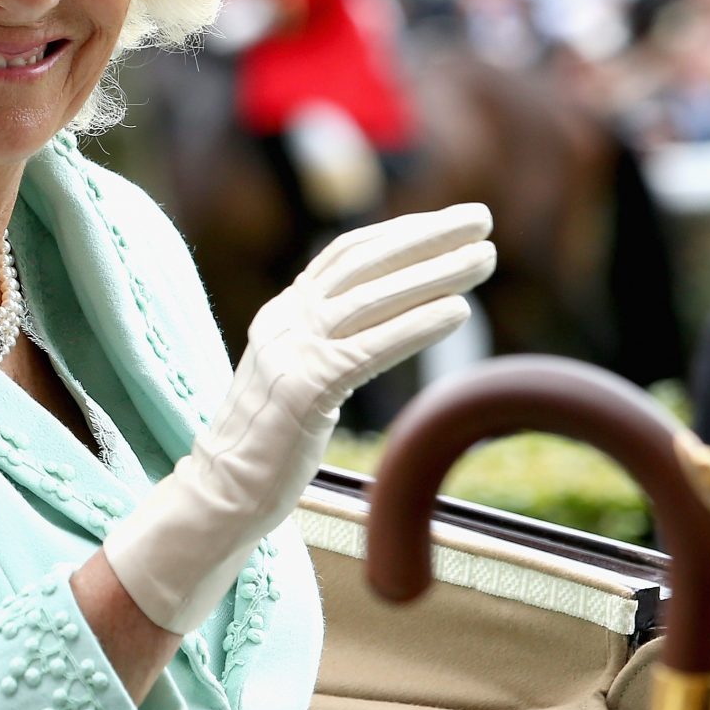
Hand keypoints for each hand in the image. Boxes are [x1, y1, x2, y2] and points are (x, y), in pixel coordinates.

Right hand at [104, 202, 493, 633]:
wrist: (223, 491)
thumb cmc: (270, 444)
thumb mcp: (299, 379)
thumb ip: (329, 346)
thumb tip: (382, 326)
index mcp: (282, 315)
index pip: (344, 255)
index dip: (398, 232)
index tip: (446, 220)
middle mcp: (285, 323)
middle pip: (363, 264)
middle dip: (426, 236)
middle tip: (481, 218)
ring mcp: (290, 353)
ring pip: (372, 298)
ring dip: (435, 273)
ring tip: (486, 259)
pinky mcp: (304, 389)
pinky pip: (370, 348)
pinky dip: (417, 325)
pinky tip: (458, 312)